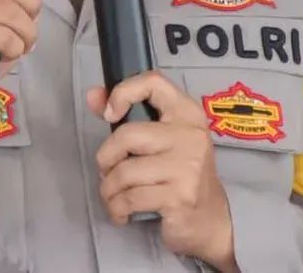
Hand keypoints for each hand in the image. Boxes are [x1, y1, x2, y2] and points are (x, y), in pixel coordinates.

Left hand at [87, 71, 238, 272]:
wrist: (210, 219)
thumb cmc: (179, 174)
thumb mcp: (159, 139)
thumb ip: (126, 114)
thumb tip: (92, 95)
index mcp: (187, 113)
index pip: (153, 82)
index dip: (123, 92)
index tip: (109, 114)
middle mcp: (190, 134)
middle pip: (127, 136)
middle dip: (106, 158)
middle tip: (108, 172)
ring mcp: (187, 166)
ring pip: (124, 173)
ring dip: (109, 189)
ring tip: (114, 195)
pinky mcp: (180, 196)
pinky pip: (130, 199)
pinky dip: (117, 208)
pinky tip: (121, 211)